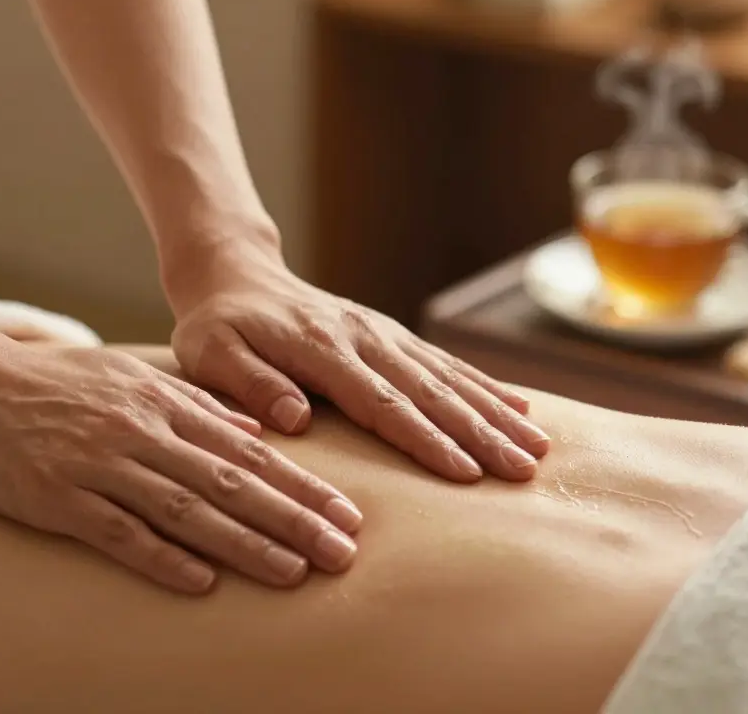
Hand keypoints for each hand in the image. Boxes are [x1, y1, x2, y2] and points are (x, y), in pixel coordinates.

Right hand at [0, 339, 361, 594]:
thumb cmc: (49, 382)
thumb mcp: (129, 378)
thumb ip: (193, 403)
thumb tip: (256, 429)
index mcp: (161, 403)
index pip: (248, 450)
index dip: (301, 486)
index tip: (347, 515)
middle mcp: (140, 431)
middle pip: (231, 482)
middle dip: (293, 519)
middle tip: (342, 553)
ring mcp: (99, 464)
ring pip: (186, 508)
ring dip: (244, 542)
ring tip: (293, 572)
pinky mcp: (57, 497)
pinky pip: (118, 532)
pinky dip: (161, 557)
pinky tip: (201, 582)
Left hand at [169, 240, 550, 483]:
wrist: (234, 276)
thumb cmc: (217, 327)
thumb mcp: (210, 354)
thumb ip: (249, 383)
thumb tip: (295, 417)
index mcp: (320, 348)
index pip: (380, 401)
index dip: (423, 438)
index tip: (463, 471)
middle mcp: (363, 337)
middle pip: (428, 392)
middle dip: (479, 433)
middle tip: (522, 470)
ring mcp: (382, 334)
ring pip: (447, 377)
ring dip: (493, 413)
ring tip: (537, 448)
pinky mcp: (390, 336)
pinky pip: (444, 363)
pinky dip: (484, 386)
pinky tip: (520, 409)